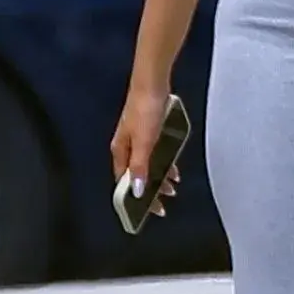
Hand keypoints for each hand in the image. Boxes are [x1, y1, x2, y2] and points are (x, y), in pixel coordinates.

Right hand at [111, 88, 179, 218]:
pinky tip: (172, 165)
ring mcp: (137, 137)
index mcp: (120, 151)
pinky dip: (163, 161)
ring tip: (172, 186)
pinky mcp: (148, 129)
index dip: (136, 199)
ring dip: (158, 176)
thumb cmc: (145, 111)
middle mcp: (126, 146)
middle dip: (150, 189)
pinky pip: (154, 152)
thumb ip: (141, 167)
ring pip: (147, 163)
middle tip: (165, 200)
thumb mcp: (144, 142)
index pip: (125, 183)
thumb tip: (137, 191)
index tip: (150, 210)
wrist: (152, 82)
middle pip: (136, 174)